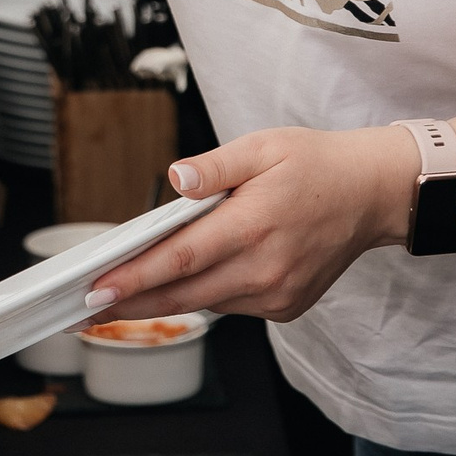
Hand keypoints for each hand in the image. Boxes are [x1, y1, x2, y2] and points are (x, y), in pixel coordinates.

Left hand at [86, 124, 420, 322]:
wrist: (372, 195)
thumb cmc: (315, 164)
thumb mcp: (263, 146)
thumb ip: (214, 167)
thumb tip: (174, 179)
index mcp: (255, 225)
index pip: (180, 260)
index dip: (134, 278)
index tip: (95, 289)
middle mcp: (266, 269)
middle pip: (183, 295)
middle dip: (129, 303)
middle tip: (83, 309)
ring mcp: (277, 295)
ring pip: (205, 303)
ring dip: (161, 302)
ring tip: (116, 298)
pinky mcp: (285, 307)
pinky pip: (230, 305)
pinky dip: (202, 295)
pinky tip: (181, 283)